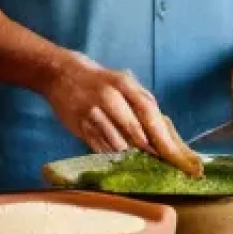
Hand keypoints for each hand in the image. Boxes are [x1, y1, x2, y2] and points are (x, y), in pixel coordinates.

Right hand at [44, 52, 179, 157]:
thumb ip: (142, 100)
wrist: (61, 74)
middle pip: (134, 129)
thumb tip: (162, 125)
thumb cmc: (99, 80)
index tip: (171, 150)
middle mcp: (108, 97)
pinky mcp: (80, 127)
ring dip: (129, 153)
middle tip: (159, 159)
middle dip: (148, 147)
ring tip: (137, 156)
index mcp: (123, 83)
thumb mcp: (123, 81)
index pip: (147, 110)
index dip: (160, 132)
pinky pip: (101, 148)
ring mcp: (93, 113)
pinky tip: (117, 153)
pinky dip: (112, 153)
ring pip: (117, 143)